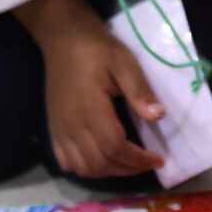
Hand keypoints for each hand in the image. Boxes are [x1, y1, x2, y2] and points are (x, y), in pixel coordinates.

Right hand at [39, 23, 166, 180]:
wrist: (63, 39)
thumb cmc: (96, 49)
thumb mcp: (124, 62)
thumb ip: (139, 90)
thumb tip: (158, 116)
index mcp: (90, 109)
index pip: (115, 147)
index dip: (138, 159)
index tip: (158, 159)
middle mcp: (72, 124)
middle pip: (99, 163)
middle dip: (127, 169)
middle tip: (147, 162)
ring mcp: (60, 128)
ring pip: (82, 167)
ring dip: (108, 171)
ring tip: (128, 163)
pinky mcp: (53, 128)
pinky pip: (66, 161)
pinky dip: (85, 168)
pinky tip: (101, 159)